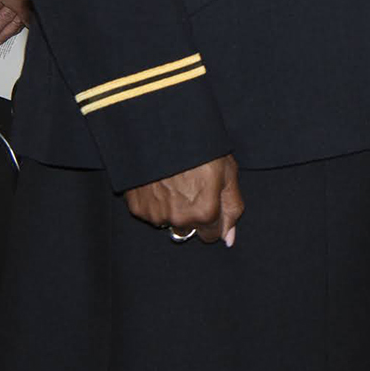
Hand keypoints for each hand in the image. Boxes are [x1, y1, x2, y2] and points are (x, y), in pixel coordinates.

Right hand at [125, 154, 243, 245]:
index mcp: (205, 213)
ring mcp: (156, 215)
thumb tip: (229, 239)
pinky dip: (155, 202)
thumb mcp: (227, 173)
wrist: (162, 131)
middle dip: (193, 214)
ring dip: (173, 208)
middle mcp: (180, 219)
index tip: (210, 202)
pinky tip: (159, 182)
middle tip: (191, 187)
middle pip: (189, 229)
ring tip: (174, 181)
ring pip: (169, 222)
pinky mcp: (138, 208)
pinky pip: (150, 213)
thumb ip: (231, 208)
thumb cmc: (200, 149)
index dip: (213, 219)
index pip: (211, 236)